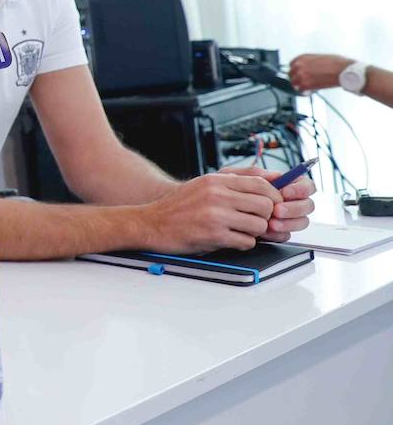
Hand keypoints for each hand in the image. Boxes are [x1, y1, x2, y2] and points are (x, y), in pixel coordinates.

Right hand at [137, 171, 282, 252]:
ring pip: (259, 225)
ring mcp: (216, 215)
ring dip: (254, 232)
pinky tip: (230, 240)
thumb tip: (263, 185)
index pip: (260, 184)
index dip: (273, 196)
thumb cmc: (177, 207)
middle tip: (256, 221)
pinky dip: (243, 243)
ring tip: (240, 231)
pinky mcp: (214, 235)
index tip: (272, 205)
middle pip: (265, 205)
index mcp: (215, 181)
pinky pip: (246, 241)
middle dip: (266, 217)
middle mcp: (217, 195)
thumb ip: (229, 184)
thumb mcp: (201, 186)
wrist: (150, 223)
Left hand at [227, 166, 314, 241]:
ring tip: (271, 224)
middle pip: (308, 205)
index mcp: (282, 185)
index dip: (301, 189)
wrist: (208, 212)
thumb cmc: (221, 192)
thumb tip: (276, 175)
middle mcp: (288, 202)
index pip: (306, 185)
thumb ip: (254, 173)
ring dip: (288, 223)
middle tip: (277, 210)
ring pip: (301, 221)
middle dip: (295, 208)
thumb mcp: (233, 177)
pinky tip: (266, 233)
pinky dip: (278, 235)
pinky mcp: (277, 232)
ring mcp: (284, 218)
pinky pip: (287, 235)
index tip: (285, 192)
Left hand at [289, 53, 353, 92]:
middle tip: (303, 82)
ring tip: (307, 88)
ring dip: (299, 86)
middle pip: (291, 74)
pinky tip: (310, 91)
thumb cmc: (336, 63)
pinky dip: (305, 92)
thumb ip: (310, 63)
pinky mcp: (305, 84)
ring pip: (293, 83)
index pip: (291, 65)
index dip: (296, 71)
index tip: (298, 74)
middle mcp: (299, 65)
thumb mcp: (319, 58)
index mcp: (302, 58)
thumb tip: (310, 68)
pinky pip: (300, 90)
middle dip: (297, 79)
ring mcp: (301, 75)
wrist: (343, 70)